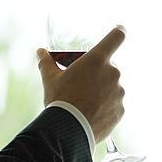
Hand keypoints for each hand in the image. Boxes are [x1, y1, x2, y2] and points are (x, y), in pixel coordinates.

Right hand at [37, 25, 126, 141]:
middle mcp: (113, 73)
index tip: (119, 30)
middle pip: (109, 66)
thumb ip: (47, 63)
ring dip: (102, 90)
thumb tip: (40, 52)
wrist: (68, 130)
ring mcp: (119, 91)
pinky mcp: (121, 109)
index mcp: (97, 60)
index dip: (118, 32)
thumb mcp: (50, 80)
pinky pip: (114, 103)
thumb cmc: (60, 101)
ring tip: (84, 102)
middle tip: (82, 83)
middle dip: (97, 73)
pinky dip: (105, 106)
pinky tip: (91, 113)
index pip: (116, 36)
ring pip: (112, 86)